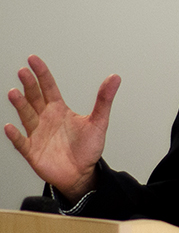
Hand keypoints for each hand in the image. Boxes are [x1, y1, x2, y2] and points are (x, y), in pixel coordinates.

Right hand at [5, 55, 120, 204]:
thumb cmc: (88, 148)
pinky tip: (10, 126)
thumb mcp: (99, 121)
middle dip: (29, 85)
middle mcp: (46, 119)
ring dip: (20, 105)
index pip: (48, 87)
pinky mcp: (33, 151)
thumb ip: (104, 99)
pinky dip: (15, 135)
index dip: (41, 74)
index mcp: (59, 110)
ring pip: (27, 116)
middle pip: (35, 98)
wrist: (82, 173)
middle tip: (23, 71)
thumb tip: (115, 77)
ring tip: (14, 93)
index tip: (33, 60)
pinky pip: (21, 142)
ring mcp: (37, 134)